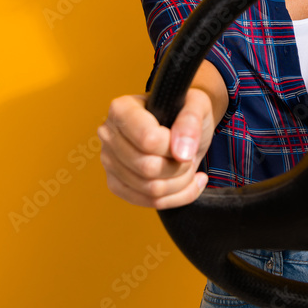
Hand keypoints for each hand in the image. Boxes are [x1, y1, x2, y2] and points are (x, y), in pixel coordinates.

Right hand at [97, 88, 215, 208]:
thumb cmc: (185, 110)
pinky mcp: (117, 183)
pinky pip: (149, 202)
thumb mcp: (197, 104)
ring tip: (187, 165)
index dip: (173, 146)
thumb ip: (191, 121)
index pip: (148, 140)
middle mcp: (109, 134)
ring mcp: (110, 161)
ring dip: (181, 182)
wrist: (181, 126)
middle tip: (189, 154)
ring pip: (150, 190)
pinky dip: (178, 197)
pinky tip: (187, 181)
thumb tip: (181, 152)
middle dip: (180, 166)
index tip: (185, 139)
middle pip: (148, 168)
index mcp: (122, 109)